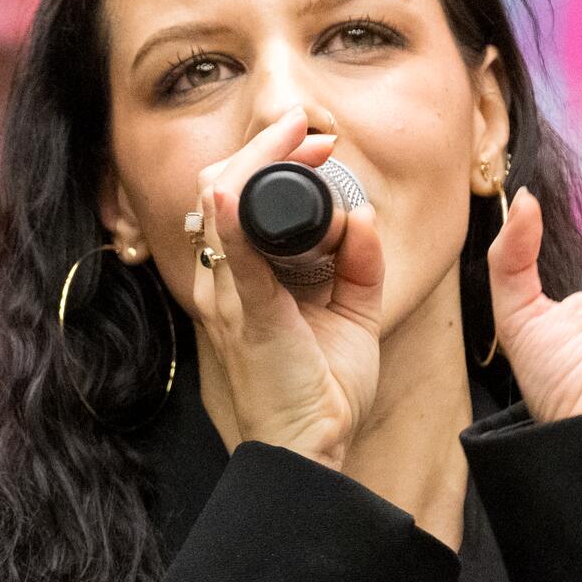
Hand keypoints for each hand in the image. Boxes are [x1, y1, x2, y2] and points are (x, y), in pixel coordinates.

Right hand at [191, 107, 384, 467]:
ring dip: (260, 168)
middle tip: (310, 133)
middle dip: (264, 149)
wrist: (311, 448)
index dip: (268, 158)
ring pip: (219, 209)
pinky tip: (233, 196)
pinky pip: (235, 264)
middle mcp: (221, 282)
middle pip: (218, 188)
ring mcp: (228, 300)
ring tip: (304, 146)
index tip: (316, 142)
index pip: (233, 198)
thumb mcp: (350, 310)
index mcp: (239, 278)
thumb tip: (363, 217)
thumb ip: (358, 261)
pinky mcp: (249, 320)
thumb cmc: (321, 386)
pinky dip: (233, 225)